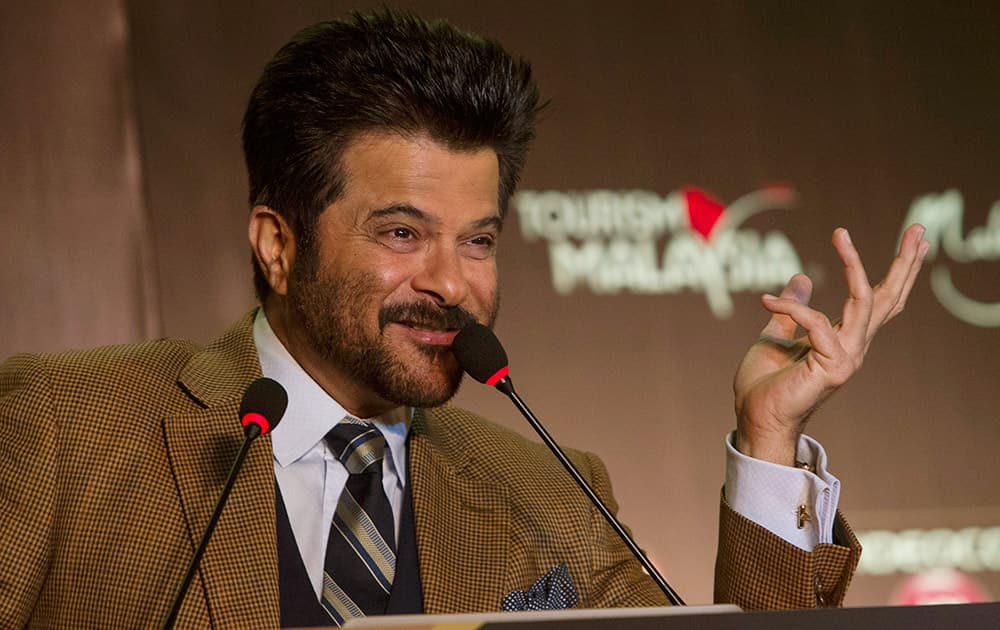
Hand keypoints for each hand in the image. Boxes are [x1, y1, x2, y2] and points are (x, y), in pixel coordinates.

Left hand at [733, 224, 929, 465]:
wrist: (755, 420)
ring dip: (854, 264)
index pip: (877, 300)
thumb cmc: (764, 386)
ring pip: (865, 300)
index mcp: (843, 339)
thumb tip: (802, 277)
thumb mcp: (776, 334)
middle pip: (888, 298)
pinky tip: (767, 300)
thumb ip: (792, 309)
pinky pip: (816, 321)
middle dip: (905, 263)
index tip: (914, 240)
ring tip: (842, 234)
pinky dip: (791, 306)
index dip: (897, 271)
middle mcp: (853, 347)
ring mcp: (847, 357)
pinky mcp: (833, 366)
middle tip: (918, 229)